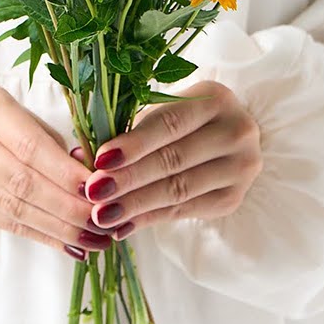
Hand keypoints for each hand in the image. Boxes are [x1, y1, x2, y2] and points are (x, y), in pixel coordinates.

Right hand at [0, 77, 111, 260]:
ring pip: (12, 207)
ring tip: (92, 240)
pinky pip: (4, 223)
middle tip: (101, 222)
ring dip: (57, 228)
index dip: (64, 171)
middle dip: (66, 206)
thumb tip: (92, 179)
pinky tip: (69, 245)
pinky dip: (41, 235)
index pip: (29, 145)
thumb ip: (56, 143)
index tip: (98, 190)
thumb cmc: (1, 120)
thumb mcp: (26, 116)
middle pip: (21, 180)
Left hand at [80, 80, 262, 240]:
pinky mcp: (233, 198)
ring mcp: (241, 167)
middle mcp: (237, 131)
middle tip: (94, 193)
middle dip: (129, 178)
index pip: (170, 123)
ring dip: (136, 204)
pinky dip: (151, 218)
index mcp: (215, 99)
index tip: (100, 160)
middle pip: (174, 159)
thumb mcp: (162, 113)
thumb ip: (129, 131)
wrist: (227, 139)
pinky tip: (124, 225)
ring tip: (103, 214)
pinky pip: (186, 211)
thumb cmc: (182, 121)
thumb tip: (82, 158)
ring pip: (179, 189)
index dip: (134, 144)